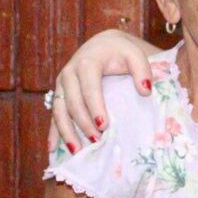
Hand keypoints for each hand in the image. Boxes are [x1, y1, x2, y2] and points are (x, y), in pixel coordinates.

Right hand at [49, 29, 154, 150]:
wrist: (103, 45)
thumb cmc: (121, 52)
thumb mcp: (135, 55)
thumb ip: (142, 70)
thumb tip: (145, 91)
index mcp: (87, 63)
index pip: (89, 88)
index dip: (95, 108)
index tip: (104, 126)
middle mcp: (69, 74)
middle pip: (72, 103)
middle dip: (83, 124)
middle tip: (97, 142)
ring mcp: (61, 85)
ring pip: (59, 111)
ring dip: (66, 132)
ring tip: (76, 152)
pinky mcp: (59, 94)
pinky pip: (54, 114)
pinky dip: (53, 131)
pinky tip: (52, 148)